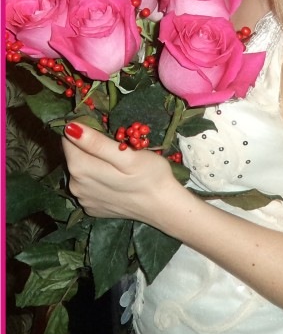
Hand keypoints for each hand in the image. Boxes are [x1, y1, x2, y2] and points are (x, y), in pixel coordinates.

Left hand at [62, 123, 181, 226]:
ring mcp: (83, 199)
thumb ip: (96, 143)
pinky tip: (113, 177)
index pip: (68, 138)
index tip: (101, 125)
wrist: (164, 207)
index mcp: (82, 169)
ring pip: (79, 170)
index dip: (82, 127)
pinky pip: (87, 185)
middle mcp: (76, 186)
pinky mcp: (92, 207)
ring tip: (114, 159)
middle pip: (73, 155)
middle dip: (87, 144)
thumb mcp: (127, 155)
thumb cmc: (150, 175)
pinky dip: (96, 177)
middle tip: (113, 142)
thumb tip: (70, 128)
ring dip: (91, 160)